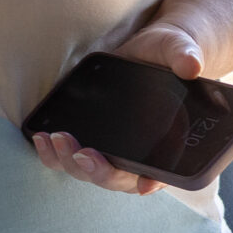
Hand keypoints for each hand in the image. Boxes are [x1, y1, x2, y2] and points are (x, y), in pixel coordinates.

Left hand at [29, 24, 201, 196]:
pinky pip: (69, 156)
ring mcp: (111, 149)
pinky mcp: (90, 138)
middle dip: (98, 170)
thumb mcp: (179, 49)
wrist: (147, 51)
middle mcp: (138, 154)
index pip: (163, 173)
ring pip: (88, 171)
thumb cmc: (170, 55)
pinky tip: (41, 138)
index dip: (152, 181)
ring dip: (69, 162)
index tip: (143, 183)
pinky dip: (53, 153)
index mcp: (169, 144)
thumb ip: (186, 55)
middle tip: (83, 153)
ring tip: (55, 140)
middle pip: (117, 178)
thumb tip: (191, 65)